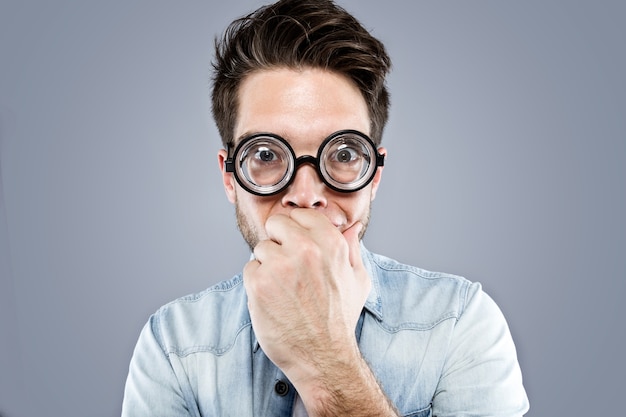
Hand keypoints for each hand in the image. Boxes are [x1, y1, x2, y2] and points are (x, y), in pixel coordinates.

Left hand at [243, 208, 370, 384]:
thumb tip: (352, 226)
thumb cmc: (340, 319)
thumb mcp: (357, 280)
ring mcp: (280, 265)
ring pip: (261, 248)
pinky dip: (257, 283)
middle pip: (276, 224)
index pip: (301, 215)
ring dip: (268, 265)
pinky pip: (249, 268)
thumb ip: (352, 249)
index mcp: (331, 243)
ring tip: (284, 289)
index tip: (298, 246)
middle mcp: (306, 249)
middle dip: (279, 243)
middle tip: (289, 269)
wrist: (323, 356)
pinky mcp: (259, 283)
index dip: (296, 231)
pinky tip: (274, 299)